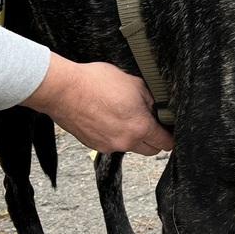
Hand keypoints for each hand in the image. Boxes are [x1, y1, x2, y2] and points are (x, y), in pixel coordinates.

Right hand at [23, 53, 172, 155]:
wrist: (63, 90)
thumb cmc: (97, 82)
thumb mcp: (134, 83)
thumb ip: (150, 99)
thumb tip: (156, 108)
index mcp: (140, 128)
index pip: (166, 143)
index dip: (170, 137)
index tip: (170, 131)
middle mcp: (126, 142)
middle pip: (150, 150)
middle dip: (154, 139)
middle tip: (151, 123)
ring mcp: (108, 146)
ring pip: (130, 146)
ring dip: (133, 136)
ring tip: (124, 116)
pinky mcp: (93, 145)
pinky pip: (112, 144)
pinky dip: (114, 135)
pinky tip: (107, 118)